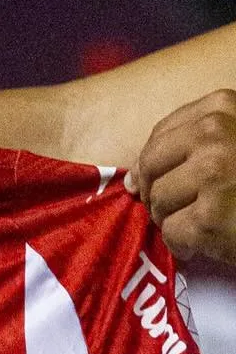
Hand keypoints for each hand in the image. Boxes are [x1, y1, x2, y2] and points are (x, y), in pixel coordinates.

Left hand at [127, 91, 235, 262]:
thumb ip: (194, 144)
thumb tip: (130, 179)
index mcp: (222, 107)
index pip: (160, 136)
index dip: (155, 165)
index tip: (165, 181)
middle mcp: (215, 134)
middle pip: (150, 168)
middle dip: (157, 193)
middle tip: (181, 208)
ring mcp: (212, 174)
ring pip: (158, 203)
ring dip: (175, 221)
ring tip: (205, 222)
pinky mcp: (210, 217)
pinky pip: (172, 234)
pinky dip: (186, 245)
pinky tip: (211, 242)